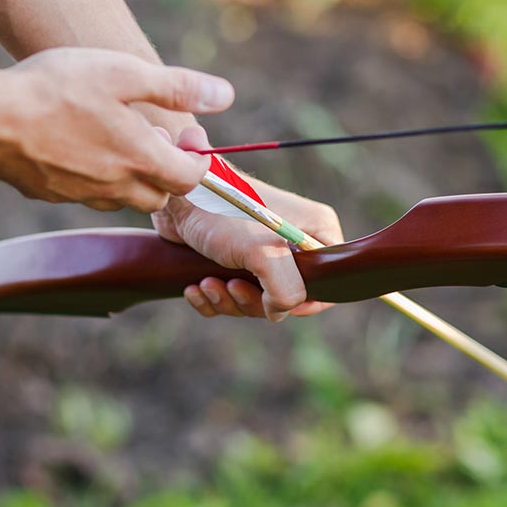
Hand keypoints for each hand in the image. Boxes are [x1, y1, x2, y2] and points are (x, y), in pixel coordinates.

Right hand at [0, 48, 231, 211]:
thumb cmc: (58, 87)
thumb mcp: (125, 73)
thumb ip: (178, 87)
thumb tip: (226, 95)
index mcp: (140, 159)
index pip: (190, 179)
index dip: (194, 159)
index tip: (181, 131)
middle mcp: (115, 187)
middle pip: (159, 196)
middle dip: (165, 171)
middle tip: (148, 132)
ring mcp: (80, 195)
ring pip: (121, 199)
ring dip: (130, 176)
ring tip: (112, 136)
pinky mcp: (49, 194)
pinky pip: (85, 195)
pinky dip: (94, 178)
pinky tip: (76, 145)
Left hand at [152, 127, 343, 320]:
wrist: (177, 194)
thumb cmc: (225, 212)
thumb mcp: (265, 254)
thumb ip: (287, 291)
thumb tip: (278, 313)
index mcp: (314, 231)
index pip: (329, 280)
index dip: (306, 302)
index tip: (275, 303)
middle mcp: (292, 242)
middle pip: (287, 297)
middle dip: (253, 302)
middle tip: (232, 286)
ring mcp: (261, 252)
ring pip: (255, 300)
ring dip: (227, 300)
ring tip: (207, 283)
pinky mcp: (230, 259)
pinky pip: (229, 296)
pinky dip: (211, 298)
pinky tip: (195, 288)